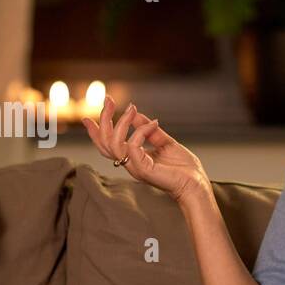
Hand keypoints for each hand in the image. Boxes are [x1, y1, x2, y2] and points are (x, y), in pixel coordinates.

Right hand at [82, 96, 208, 202]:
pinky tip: (154, 123)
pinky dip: (141, 131)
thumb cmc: (184, 168)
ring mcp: (135, 167)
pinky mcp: (143, 170)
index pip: (107, 146)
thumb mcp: (165, 143)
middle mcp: (130, 163)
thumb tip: (137, 115)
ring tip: (132, 109)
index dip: (95, 132)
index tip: (87, 117)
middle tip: (110, 100)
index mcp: (133, 158)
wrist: (197, 184)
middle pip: (105, 143)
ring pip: (114, 144)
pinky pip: (132, 146)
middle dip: (104, 119)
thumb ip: (149, 131)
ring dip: (121, 122)